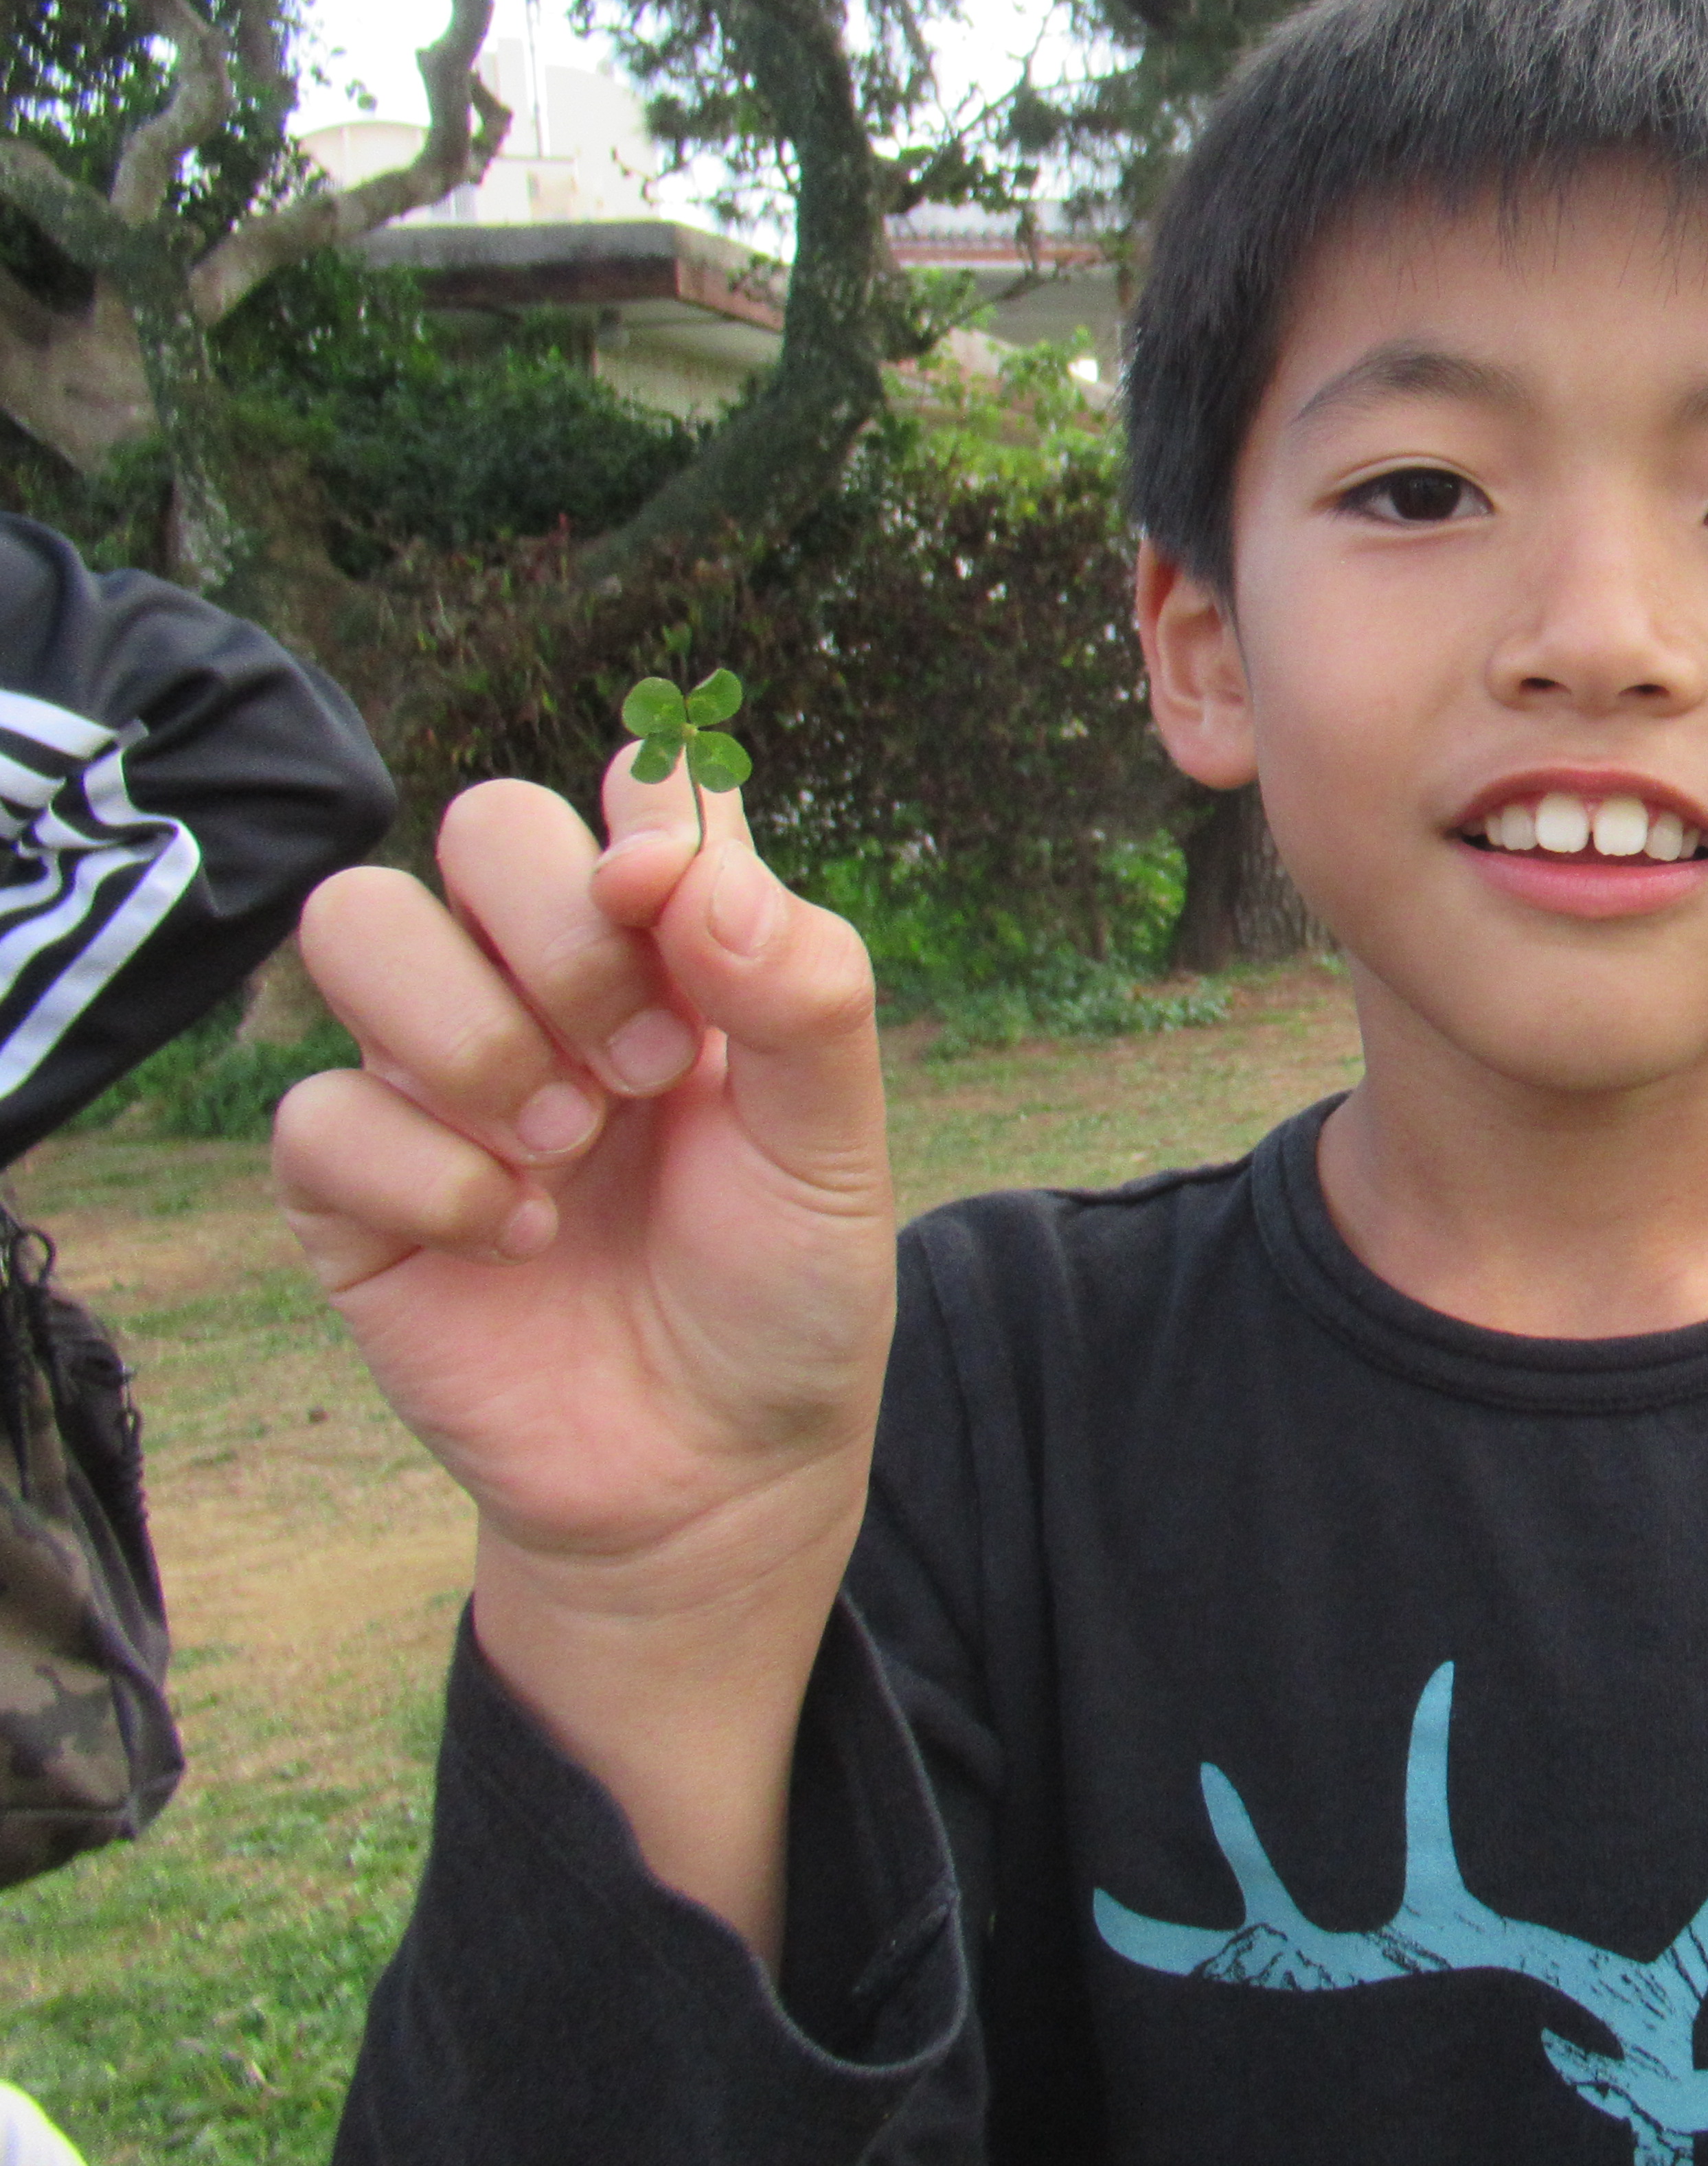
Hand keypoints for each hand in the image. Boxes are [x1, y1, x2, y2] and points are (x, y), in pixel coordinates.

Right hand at [269, 750, 891, 1952]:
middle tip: (640, 1068)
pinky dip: (431, 1175)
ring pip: (356, 920)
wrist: (716, 1469)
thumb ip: (798, 985)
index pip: (633, 787)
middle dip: (559, 932)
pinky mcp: (353, 1184)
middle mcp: (543, 982)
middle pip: (482, 824)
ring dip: (468, 1029)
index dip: (647, 816)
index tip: (672, 899)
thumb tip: (685, 863)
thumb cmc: (783, 1285)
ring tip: (564, 1140)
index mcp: (673, 946)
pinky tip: (519, 1237)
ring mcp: (436, 1073)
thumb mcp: (836, 1140)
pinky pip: (322, 1111)